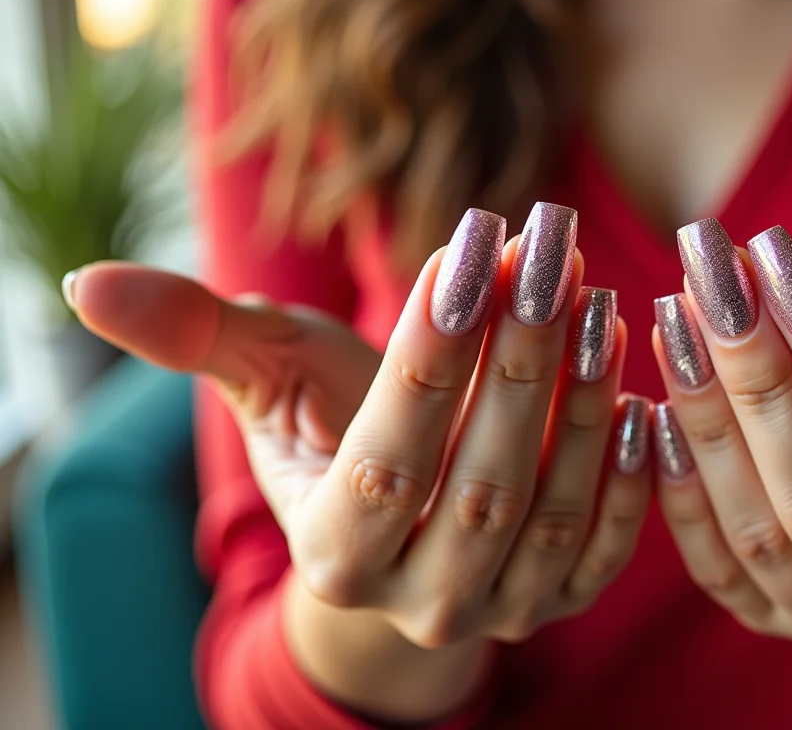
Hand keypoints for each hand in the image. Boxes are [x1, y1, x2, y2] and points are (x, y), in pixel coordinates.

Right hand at [68, 205, 653, 719]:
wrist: (406, 521)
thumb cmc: (334, 434)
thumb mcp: (270, 382)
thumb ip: (198, 337)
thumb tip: (86, 284)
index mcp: (336, 552)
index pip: (384, 459)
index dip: (427, 356)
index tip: (467, 249)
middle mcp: (419, 598)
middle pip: (478, 482)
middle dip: (517, 358)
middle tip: (547, 248)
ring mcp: (498, 607)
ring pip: (551, 512)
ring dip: (582, 403)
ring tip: (599, 299)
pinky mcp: (563, 598)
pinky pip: (606, 547)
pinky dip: (628, 475)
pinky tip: (642, 391)